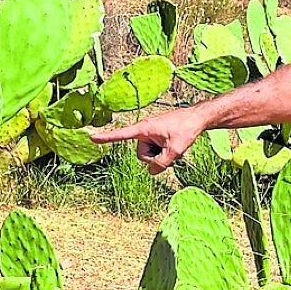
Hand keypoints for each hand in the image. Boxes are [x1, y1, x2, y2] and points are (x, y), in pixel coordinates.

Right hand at [90, 109, 205, 173]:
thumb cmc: (186, 128)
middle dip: (154, 157)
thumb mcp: (175, 150)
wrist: (198, 118)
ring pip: (149, 155)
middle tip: (170, 149)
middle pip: (141, 154)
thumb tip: (152, 171)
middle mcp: (145, 131)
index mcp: (144, 129)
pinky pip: (155, 151)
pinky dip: (164, 152)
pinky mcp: (157, 137)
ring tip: (174, 146)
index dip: (107, 137)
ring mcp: (151, 135)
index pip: (122, 135)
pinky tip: (175, 146)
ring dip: (161, 155)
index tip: (92, 137)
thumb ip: (162, 164)